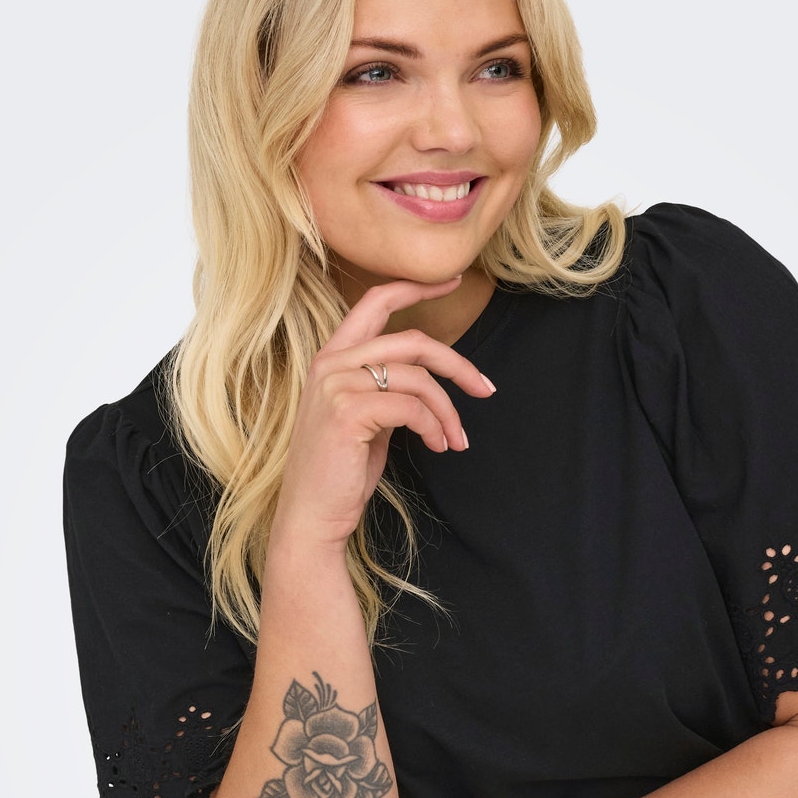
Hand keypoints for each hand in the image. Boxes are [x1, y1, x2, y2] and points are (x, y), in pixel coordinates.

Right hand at [270, 276, 497, 552]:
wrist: (312, 517)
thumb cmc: (341, 473)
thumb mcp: (367, 420)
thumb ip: (388, 390)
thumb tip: (432, 382)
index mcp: (333, 357)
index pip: (376, 301)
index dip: (417, 287)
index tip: (453, 280)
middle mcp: (331, 363)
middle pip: (413, 341)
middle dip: (458, 364)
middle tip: (485, 389)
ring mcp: (336, 385)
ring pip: (418, 378)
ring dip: (448, 411)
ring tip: (455, 440)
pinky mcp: (348, 412)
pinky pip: (412, 406)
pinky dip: (434, 426)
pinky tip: (438, 446)